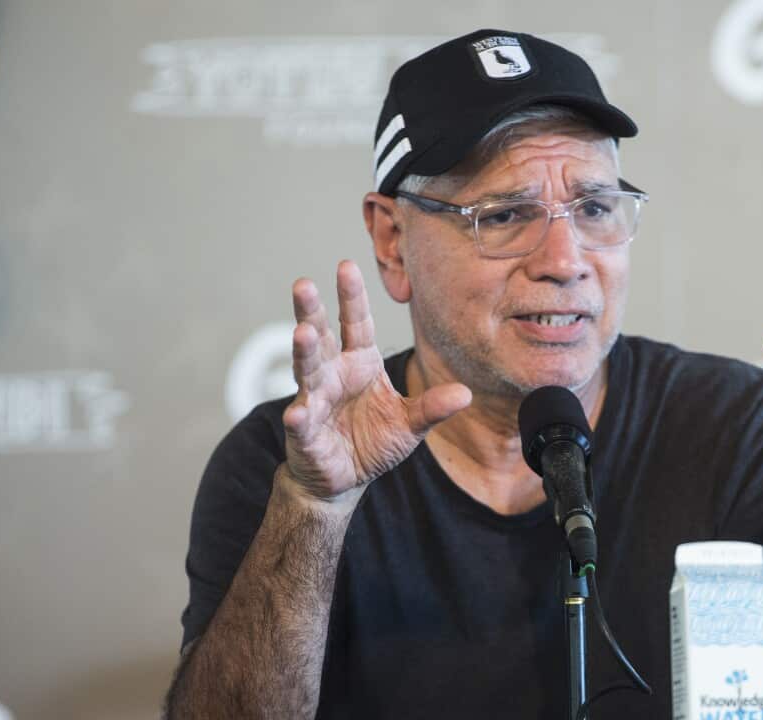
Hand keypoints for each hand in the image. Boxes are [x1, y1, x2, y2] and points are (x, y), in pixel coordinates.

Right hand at [281, 261, 471, 501]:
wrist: (343, 478)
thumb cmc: (373, 441)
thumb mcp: (410, 423)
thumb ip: (433, 407)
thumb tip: (465, 394)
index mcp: (360, 362)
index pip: (356, 323)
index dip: (351, 296)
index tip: (346, 265)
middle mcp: (333, 374)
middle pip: (321, 336)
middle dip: (311, 311)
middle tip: (304, 284)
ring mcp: (315, 400)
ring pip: (308, 370)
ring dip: (304, 351)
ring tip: (303, 333)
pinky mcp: (304, 431)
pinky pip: (302, 421)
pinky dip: (300, 416)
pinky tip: (297, 413)